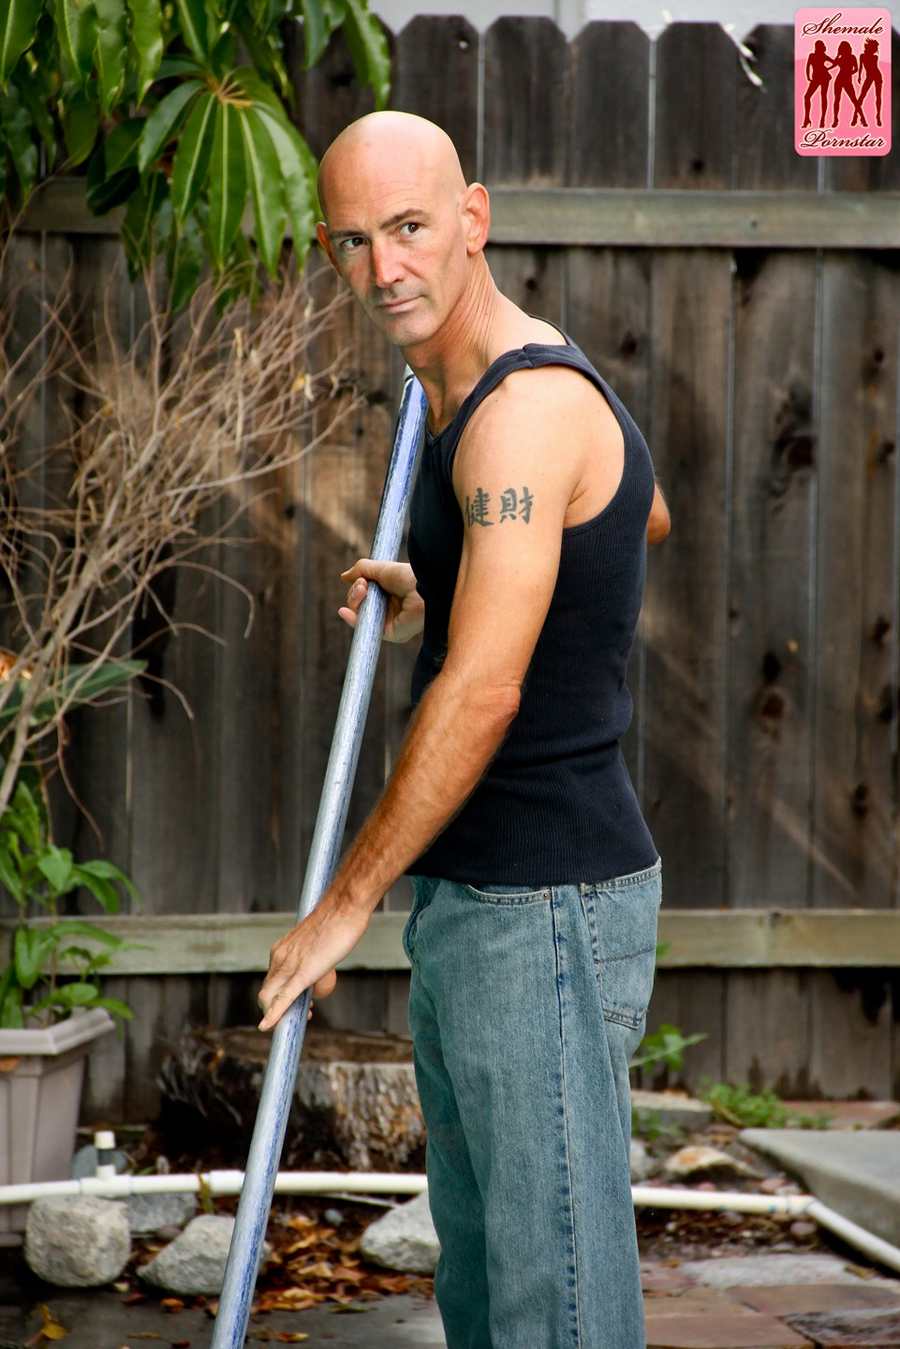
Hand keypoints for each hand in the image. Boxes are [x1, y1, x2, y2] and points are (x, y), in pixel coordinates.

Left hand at [257, 893, 368, 1031]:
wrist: (344, 907)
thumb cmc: (337, 922)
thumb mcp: (320, 946)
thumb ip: (315, 965)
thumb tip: (318, 986)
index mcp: (282, 950)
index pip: (272, 981)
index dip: (277, 998)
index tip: (291, 1006)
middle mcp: (279, 957)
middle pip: (267, 992)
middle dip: (278, 1010)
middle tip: (304, 1013)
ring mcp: (289, 965)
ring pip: (271, 997)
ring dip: (281, 1014)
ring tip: (305, 1016)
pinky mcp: (302, 972)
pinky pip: (283, 998)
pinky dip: (273, 1015)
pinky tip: (267, 1027)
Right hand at [339, 558, 424, 643]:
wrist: (423, 588)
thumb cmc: (408, 576)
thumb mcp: (381, 568)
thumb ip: (362, 570)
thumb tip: (344, 577)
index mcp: (389, 594)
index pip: (365, 596)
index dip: (358, 590)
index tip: (359, 581)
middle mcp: (389, 609)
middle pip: (359, 605)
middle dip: (355, 592)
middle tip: (363, 584)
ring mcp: (388, 621)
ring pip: (359, 615)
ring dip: (355, 600)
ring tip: (363, 589)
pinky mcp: (389, 633)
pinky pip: (366, 629)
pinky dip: (352, 620)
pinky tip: (344, 611)